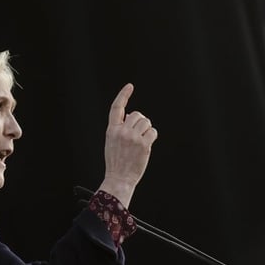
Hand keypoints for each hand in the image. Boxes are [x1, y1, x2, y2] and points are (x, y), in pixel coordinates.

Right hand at [98, 83, 156, 206]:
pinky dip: (152, 136)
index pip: (116, 107)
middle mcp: (122, 131)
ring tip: (141, 141)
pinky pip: (153, 132)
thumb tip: (131, 115)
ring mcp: (133, 137)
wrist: (119, 178)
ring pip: (146, 122)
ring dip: (147, 129)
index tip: (129, 86)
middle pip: (137, 114)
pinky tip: (147, 145)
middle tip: (138, 134)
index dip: (123, 95)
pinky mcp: (144, 144)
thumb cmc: (116, 161)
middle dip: (140, 122)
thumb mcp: (112, 142)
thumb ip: (119, 128)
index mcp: (111, 130)